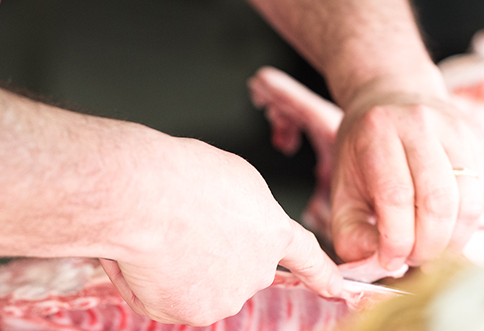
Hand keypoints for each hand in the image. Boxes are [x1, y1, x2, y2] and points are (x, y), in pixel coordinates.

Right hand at [100, 137, 342, 324]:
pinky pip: (168, 295)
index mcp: (271, 231)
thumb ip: (246, 210)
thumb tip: (232, 229)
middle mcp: (254, 271)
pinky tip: (148, 251)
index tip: (337, 288)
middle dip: (214, 250)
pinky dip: (153, 278)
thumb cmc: (184, 173)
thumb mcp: (234, 176)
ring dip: (181, 263)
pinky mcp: (186, 311)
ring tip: (162, 228)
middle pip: (236, 265)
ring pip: (199, 281)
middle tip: (183, 220)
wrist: (147, 196)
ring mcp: (221, 297)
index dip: (320, 273)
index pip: (304, 256)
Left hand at [331, 85, 483, 269]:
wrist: (389, 98)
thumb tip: (379, 264)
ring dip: (453, 240)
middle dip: (428, 245)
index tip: (391, 260)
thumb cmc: (364, 148)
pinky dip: (467, 223)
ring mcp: (453, 130)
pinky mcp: (476, 140)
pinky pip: (482, 195)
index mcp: (378, 132)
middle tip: (414, 258)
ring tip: (431, 246)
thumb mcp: (342, 183)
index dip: (397, 239)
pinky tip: (445, 226)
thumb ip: (350, 230)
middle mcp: (418, 125)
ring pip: (469, 202)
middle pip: (437, 201)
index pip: (395, 195)